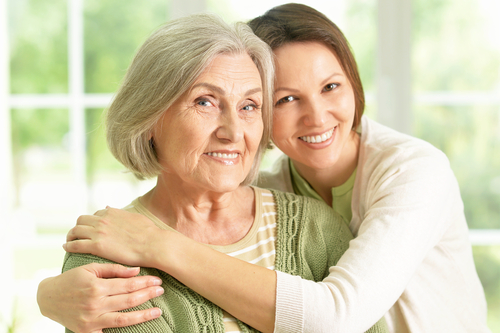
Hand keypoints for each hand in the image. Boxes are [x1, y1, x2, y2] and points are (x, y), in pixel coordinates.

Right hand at [37, 263, 163, 332]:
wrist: (48, 298)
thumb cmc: (71, 279)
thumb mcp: (90, 268)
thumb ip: (114, 269)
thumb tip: (136, 270)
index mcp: (96, 287)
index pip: (128, 285)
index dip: (145, 282)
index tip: (157, 280)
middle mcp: (95, 304)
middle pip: (129, 301)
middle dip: (148, 295)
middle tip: (161, 291)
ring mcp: (92, 320)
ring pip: (123, 319)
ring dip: (143, 315)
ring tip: (157, 311)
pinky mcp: (88, 331)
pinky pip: (109, 331)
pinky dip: (124, 330)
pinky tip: (138, 325)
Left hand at [64, 207, 161, 267]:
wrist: (153, 244)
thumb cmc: (149, 233)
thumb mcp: (135, 217)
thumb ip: (119, 213)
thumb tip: (108, 207)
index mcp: (112, 213)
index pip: (95, 214)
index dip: (91, 222)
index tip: (91, 229)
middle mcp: (102, 220)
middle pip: (81, 220)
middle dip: (78, 227)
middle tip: (77, 235)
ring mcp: (98, 232)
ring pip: (75, 231)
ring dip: (70, 236)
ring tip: (69, 241)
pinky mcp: (96, 246)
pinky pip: (75, 245)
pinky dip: (68, 246)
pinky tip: (66, 248)